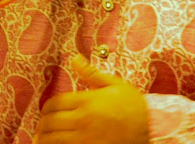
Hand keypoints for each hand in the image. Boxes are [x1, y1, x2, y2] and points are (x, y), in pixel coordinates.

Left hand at [33, 54, 148, 143]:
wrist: (154, 130)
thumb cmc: (135, 107)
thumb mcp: (114, 84)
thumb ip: (91, 73)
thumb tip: (74, 58)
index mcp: (86, 101)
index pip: (55, 103)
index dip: (46, 108)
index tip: (46, 112)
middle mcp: (83, 119)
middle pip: (51, 122)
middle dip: (42, 124)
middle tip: (41, 126)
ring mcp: (86, 138)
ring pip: (54, 139)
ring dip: (44, 138)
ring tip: (41, 139)